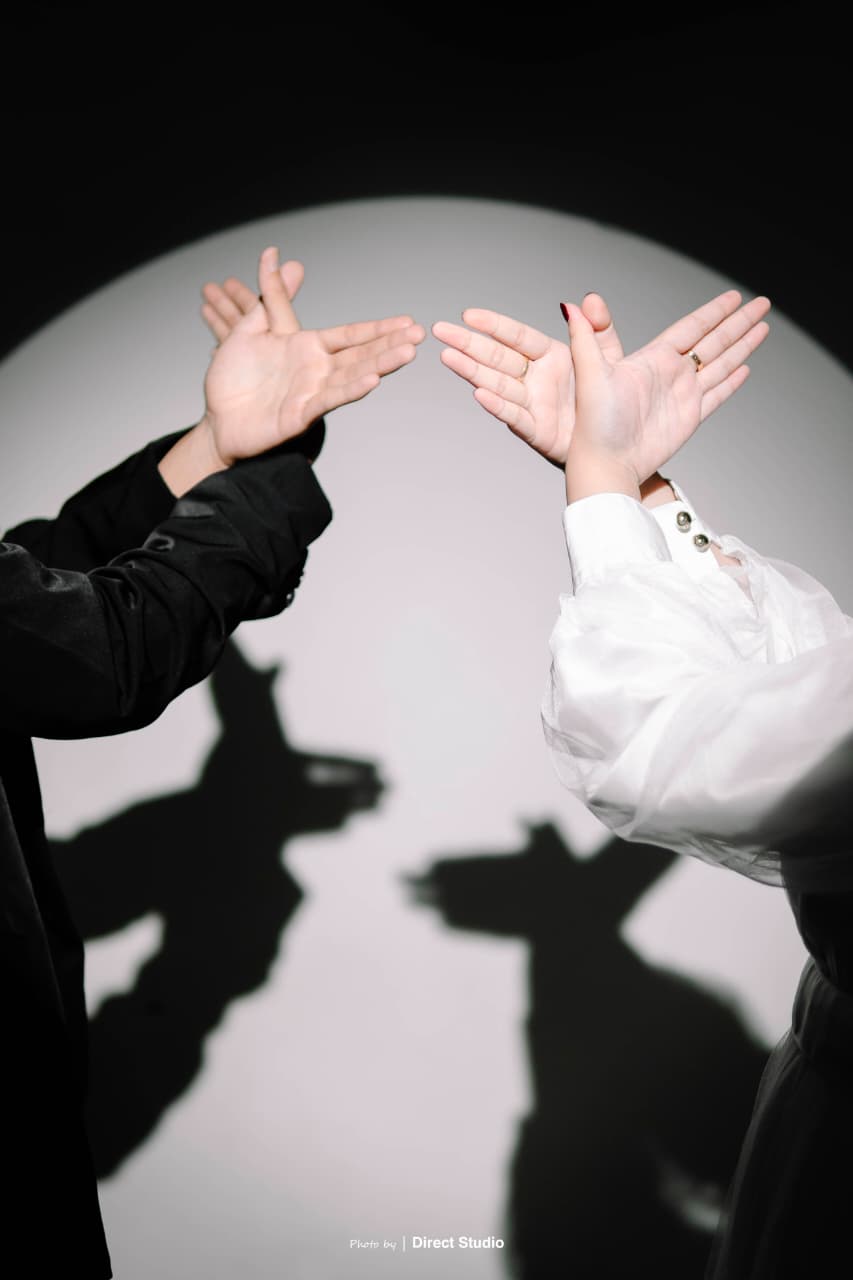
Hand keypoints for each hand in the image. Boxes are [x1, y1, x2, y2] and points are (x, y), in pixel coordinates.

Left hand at [203, 246, 423, 466]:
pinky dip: (350, 390)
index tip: (407, 320)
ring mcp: (311, 394)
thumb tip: (272, 254)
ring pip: (352, 376)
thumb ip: (267, 294)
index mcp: (307, 348)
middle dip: (390, 344)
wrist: (216, 419)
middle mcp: (316, 370)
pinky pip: (328, 400)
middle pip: (360, 354)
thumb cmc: (234, 379)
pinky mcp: (300, 416)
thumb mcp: (248, 328)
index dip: (378, 327)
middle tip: (419, 334)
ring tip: (406, 353)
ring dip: (380, 364)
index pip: (350, 334)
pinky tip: (371, 380)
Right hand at [432, 293, 621, 466]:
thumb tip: (587, 300)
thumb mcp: (611, 360)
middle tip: (440, 330)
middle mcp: (537, 379)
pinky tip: (480, 395)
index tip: (470, 314)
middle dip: (468, 343)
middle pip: (498, 357)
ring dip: (472, 371)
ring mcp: (534, 404)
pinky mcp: (538, 431)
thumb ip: (599, 329)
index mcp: (553, 356)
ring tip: (448, 358)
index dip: (494, 325)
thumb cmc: (611, 404)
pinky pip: (516, 417)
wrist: (617, 446)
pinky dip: (499, 406)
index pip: (518, 336)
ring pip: (498, 384)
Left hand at [562, 289, 770, 502]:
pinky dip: (732, 382)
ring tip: (763, 328)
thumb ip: (585, 337)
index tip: (735, 296)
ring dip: (742, 346)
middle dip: (738, 322)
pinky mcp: (689, 419)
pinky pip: (716, 395)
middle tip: (762, 304)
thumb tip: (570, 304)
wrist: (606, 464)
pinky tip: (745, 368)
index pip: (691, 327)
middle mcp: (670, 374)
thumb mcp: (589, 374)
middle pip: (714, 341)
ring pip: (720, 364)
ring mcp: (682, 396)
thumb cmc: (593, 425)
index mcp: (652, 359)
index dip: (714, 312)